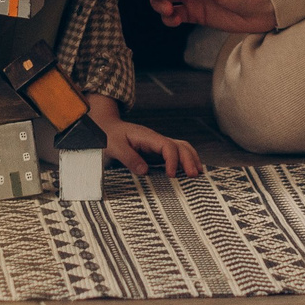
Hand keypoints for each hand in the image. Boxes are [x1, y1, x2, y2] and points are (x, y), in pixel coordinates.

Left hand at [87, 95, 203, 176]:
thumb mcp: (114, 147)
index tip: (172, 175)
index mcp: (147, 137)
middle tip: (193, 176)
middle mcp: (156, 139)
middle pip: (180, 145)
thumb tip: (145, 171)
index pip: (167, 146)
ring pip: (181, 147)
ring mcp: (158, 145)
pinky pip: (175, 153)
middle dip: (189, 160)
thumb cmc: (109, 136)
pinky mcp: (157, 151)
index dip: (173, 160)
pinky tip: (189, 170)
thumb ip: (129, 158)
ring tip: (198, 173)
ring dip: (191, 159)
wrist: (107, 128)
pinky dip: (185, 160)